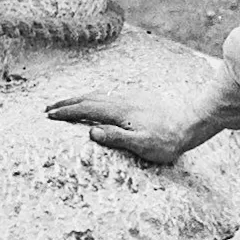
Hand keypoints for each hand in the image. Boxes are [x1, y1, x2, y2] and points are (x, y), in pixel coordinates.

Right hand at [47, 89, 205, 167]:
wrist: (191, 124)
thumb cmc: (167, 140)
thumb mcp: (142, 145)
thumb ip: (116, 138)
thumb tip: (91, 132)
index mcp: (120, 111)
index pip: (86, 110)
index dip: (66, 112)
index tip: (50, 115)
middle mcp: (122, 101)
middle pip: (88, 98)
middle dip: (66, 103)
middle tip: (48, 108)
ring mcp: (130, 98)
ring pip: (97, 95)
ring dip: (78, 99)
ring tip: (65, 104)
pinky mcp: (136, 100)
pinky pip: (107, 96)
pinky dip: (93, 98)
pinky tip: (94, 102)